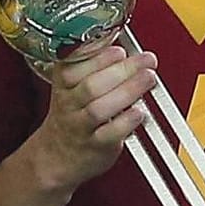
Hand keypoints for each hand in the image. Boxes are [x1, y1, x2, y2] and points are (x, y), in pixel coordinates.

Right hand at [24, 45, 156, 192]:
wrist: (56, 156)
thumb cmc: (72, 116)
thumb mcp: (72, 87)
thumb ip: (95, 68)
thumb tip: (128, 52)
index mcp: (63, 83)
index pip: (75, 64)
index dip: (99, 56)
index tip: (120, 50)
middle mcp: (69, 103)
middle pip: (91, 85)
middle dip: (122, 70)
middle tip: (146, 61)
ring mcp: (80, 126)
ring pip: (99, 108)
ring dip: (127, 92)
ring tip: (148, 79)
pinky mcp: (95, 146)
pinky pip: (109, 134)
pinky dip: (126, 122)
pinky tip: (139, 112)